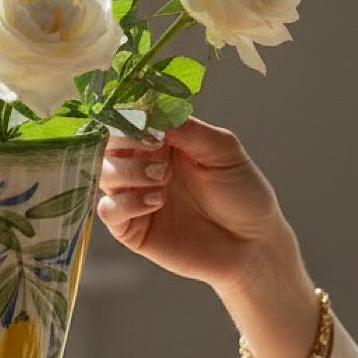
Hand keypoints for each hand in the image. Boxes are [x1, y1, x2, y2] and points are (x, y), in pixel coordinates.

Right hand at [97, 116, 290, 295]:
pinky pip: (108, 210)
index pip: (130, 117)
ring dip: (128, 172)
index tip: (148, 123)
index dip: (131, 115)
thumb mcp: (223, 150)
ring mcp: (136, 196)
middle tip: (156, 151)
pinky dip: (125, 203)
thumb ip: (188, 129)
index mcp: (165, 140)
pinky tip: (155, 203)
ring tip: (162, 179)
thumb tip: (150, 113)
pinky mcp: (132, 228)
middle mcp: (145, 165)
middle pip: (109, 143)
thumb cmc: (243, 194)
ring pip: (104, 173)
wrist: (252, 245)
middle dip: (126, 142)